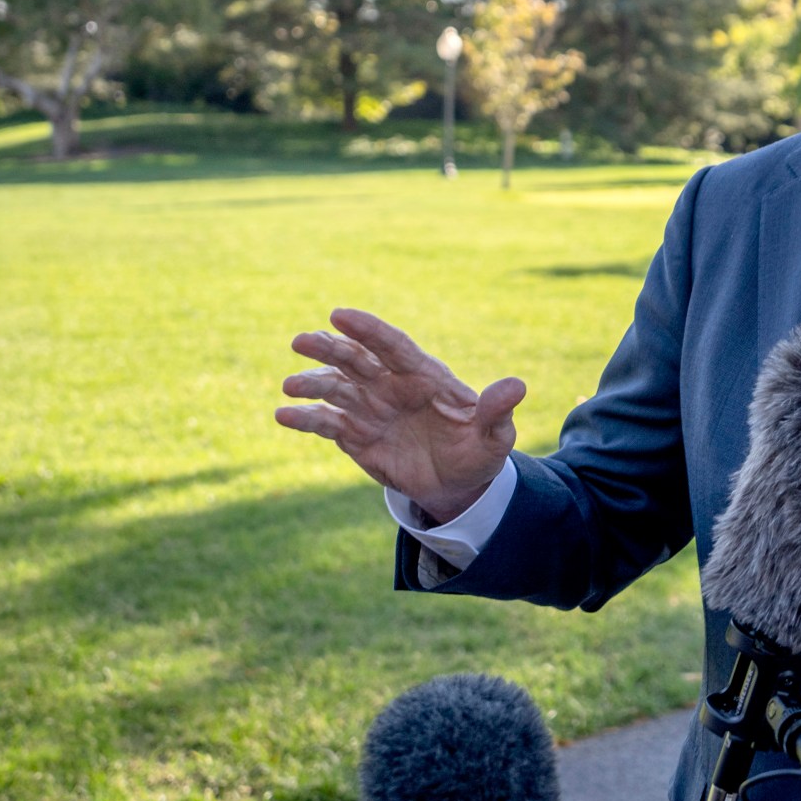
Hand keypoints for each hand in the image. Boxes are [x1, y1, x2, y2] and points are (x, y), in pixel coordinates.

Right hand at [274, 307, 525, 523]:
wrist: (457, 486)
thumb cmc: (477, 452)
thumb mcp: (495, 437)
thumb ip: (498, 411)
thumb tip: (517, 386)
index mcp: (423, 376)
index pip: (392, 346)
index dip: (367, 330)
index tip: (339, 314)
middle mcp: (390, 386)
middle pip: (356, 360)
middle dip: (329, 349)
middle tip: (300, 342)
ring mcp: (369, 409)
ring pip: (335, 388)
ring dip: (312, 383)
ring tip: (290, 385)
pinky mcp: (354, 436)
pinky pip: (326, 423)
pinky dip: (305, 418)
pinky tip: (283, 416)